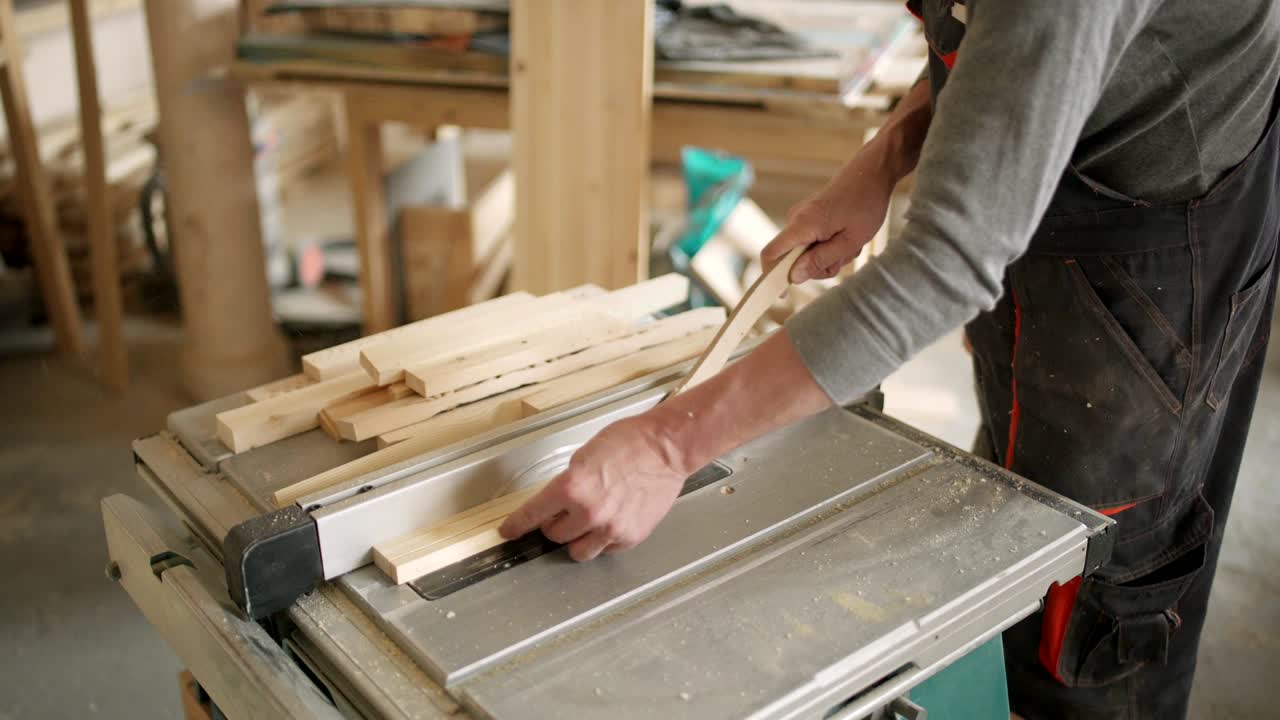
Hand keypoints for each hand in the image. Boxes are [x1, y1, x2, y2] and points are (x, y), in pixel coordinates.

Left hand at [498, 412, 688, 561]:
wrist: (667, 448)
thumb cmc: (629, 442)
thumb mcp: (583, 455)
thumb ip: (567, 483)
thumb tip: (555, 504)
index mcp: (571, 487)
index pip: (532, 515)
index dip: (516, 525)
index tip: (508, 531)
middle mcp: (589, 512)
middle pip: (554, 536)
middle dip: (554, 525)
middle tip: (564, 513)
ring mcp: (611, 528)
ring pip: (578, 551)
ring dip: (576, 538)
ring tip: (586, 522)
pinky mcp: (630, 537)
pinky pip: (606, 549)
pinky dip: (602, 540)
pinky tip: (610, 520)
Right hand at [761, 165, 893, 283]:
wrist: (872, 172)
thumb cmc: (865, 203)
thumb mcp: (849, 241)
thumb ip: (820, 260)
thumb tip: (793, 277)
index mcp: (802, 225)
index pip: (770, 254)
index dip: (770, 277)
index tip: (782, 294)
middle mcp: (796, 219)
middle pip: (792, 258)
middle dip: (817, 266)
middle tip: (844, 258)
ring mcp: (802, 217)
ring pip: (805, 251)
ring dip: (828, 256)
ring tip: (850, 243)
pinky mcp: (809, 217)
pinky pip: (812, 241)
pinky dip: (829, 245)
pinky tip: (847, 236)